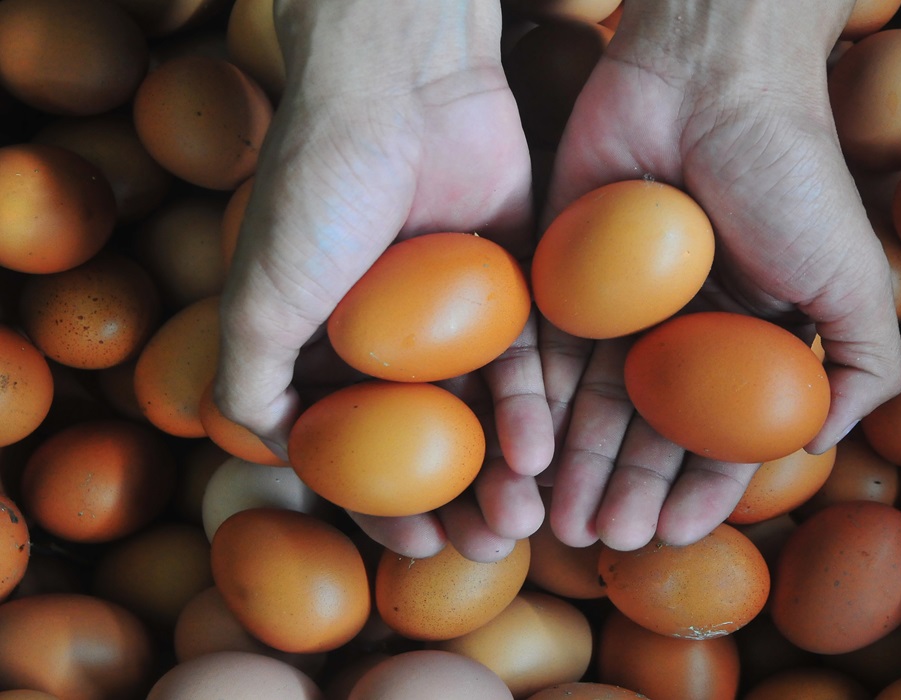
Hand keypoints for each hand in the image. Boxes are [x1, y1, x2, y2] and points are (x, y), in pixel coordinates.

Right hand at [214, 0, 552, 561]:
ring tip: (522, 520)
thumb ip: (249, 382)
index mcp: (328, 344)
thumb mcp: (258, 296)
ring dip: (504, 471)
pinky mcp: (515, 282)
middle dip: (459, 502)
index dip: (383, 507)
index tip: (416, 547)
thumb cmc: (318, 190)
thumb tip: (272, 455)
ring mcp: (458, 312)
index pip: (359, 448)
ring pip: (486, 409)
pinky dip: (533, 407)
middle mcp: (396, 336)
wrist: (399, 85)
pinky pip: (529, 356)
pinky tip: (543, 453)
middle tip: (488, 547)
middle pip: (433, 440)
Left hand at [540, 0, 900, 550]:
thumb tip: (819, 448)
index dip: (695, 491)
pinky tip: (527, 456)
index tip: (668, 536)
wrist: (713, 76)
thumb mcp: (855, 280)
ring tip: (562, 522)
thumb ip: (862, 367)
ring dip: (574, 466)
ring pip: (586, 401)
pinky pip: (540, 349)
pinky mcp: (558, 271)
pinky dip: (533, 406)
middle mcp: (675, 327)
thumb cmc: (792, 176)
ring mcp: (614, 302)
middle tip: (603, 542)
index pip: (716, 432)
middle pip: (643, 428)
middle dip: (625, 490)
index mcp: (741, 336)